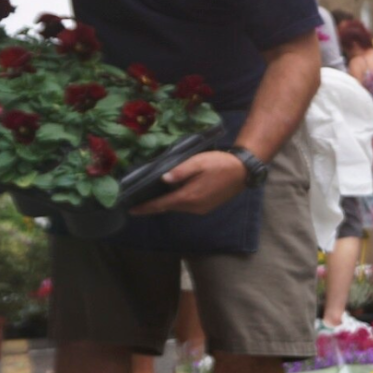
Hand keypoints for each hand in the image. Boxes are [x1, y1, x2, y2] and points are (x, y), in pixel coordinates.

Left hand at [130, 151, 247, 215]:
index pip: (161, 205)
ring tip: (153, 197)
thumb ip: (180, 171)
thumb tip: (163, 179)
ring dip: (166, 203)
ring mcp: (200, 209)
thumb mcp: (198, 162)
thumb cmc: (219, 164)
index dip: (145, 207)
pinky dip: (176, 202)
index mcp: (188, 196)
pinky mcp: (206, 207)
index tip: (131, 210)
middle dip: (153, 206)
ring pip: (177, 207)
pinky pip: (186, 206)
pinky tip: (173, 194)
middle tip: (138, 201)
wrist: (242, 172)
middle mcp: (193, 207)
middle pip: (168, 207)